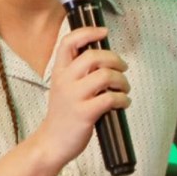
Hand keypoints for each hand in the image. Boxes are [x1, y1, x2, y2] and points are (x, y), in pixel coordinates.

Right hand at [31, 26, 129, 165]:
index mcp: (59, 72)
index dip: (88, 32)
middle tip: (123, 69)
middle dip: (115, 60)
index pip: (69, 42)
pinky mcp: (84, 113)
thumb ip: (79, 73)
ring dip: (122, 81)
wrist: (52, 143)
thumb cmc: (64, 115)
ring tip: (124, 89)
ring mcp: (74, 97)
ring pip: (105, 76)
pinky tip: (124, 103)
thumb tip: (106, 59)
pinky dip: (123, 99)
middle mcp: (65, 81)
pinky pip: (111, 98)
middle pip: (94, 56)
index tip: (104, 32)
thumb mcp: (64, 88)